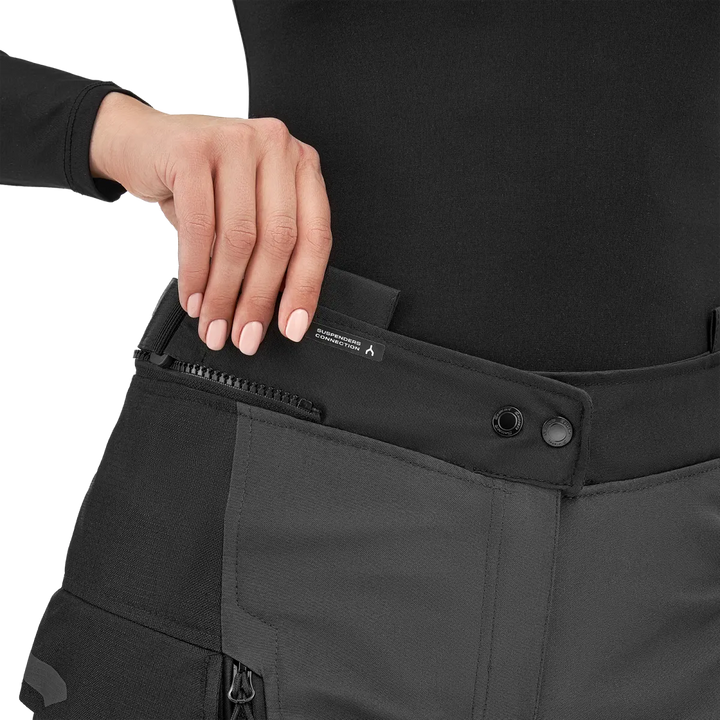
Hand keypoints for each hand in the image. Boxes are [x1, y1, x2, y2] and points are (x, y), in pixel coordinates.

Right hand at [90, 92, 331, 353]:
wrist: (141, 144)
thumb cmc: (199, 182)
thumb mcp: (244, 211)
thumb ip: (266, 249)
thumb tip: (271, 313)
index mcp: (300, 164)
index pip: (315, 235)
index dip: (304, 288)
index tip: (292, 327)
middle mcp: (275, 146)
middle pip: (278, 240)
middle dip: (259, 299)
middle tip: (245, 335)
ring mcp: (235, 142)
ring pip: (239, 238)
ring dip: (224, 293)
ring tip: (214, 323)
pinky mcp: (193, 150)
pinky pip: (200, 228)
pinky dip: (195, 272)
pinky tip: (193, 298)